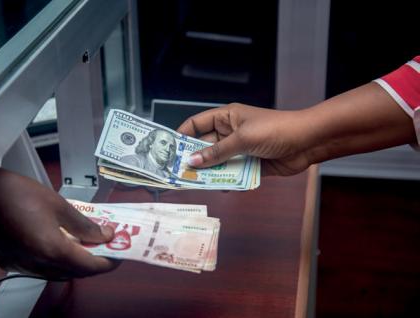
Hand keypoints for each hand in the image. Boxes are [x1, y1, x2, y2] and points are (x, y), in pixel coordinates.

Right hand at [0, 168, 119, 277]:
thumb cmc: (16, 194)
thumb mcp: (59, 205)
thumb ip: (84, 224)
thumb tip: (104, 234)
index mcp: (52, 249)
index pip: (90, 266)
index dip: (108, 262)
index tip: (119, 254)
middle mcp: (38, 262)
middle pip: (76, 272)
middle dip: (95, 262)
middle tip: (107, 248)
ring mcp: (23, 265)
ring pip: (59, 273)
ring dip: (77, 264)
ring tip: (89, 246)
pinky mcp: (13, 262)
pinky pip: (42, 269)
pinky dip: (58, 262)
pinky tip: (63, 247)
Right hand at [177, 103, 312, 175]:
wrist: (307, 143)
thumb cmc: (275, 130)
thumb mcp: (242, 139)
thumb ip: (217, 152)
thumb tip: (192, 161)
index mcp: (226, 118)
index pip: (197, 124)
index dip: (183, 135)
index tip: (170, 151)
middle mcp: (231, 133)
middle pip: (205, 146)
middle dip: (195, 159)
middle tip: (181, 174)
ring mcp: (240, 150)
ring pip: (218, 162)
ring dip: (211, 172)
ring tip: (198, 184)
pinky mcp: (250, 164)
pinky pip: (233, 173)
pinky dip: (227, 180)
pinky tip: (222, 187)